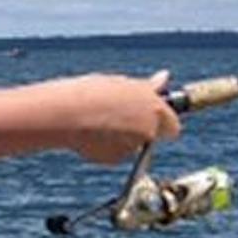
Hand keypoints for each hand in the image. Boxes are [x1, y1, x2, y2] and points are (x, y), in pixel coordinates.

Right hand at [54, 71, 183, 163]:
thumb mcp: (122, 84)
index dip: (162, 121)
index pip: (173, 124)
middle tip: (120, 118)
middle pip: (152, 135)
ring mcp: (132, 147)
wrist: (64, 114)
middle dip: (143, 130)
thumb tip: (165, 78)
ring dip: (122, 137)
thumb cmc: (92, 93)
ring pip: (132, 145)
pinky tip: (90, 135)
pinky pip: (115, 154)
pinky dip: (106, 147)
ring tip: (98, 121)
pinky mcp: (114, 159)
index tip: (151, 117)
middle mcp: (149, 130)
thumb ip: (147, 88)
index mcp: (154, 108)